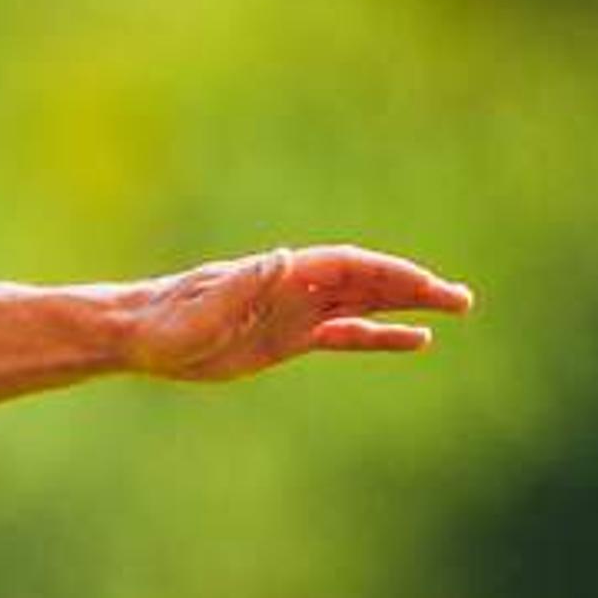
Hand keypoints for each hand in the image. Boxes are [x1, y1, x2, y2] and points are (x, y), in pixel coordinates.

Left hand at [132, 247, 472, 383]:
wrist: (136, 334)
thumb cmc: (164, 322)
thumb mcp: (203, 307)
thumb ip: (244, 284)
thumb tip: (285, 256)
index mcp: (280, 275)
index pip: (347, 267)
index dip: (387, 274)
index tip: (425, 285)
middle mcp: (294, 287)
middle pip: (367, 281)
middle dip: (414, 287)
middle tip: (461, 299)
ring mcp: (293, 311)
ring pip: (364, 303)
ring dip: (408, 305)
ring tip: (454, 307)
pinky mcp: (286, 339)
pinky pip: (343, 335)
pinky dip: (380, 335)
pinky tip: (415, 341)